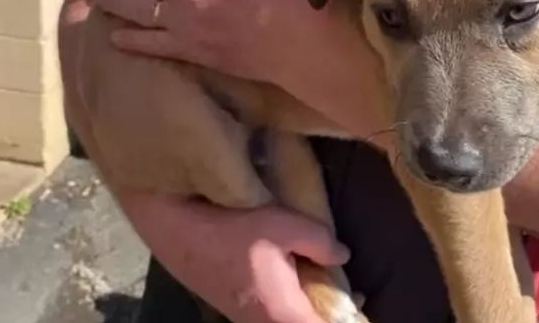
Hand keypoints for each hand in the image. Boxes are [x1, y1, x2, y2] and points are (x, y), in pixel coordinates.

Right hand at [116, 190, 350, 322]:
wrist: (177, 229)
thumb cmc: (231, 228)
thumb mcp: (284, 225)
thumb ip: (321, 242)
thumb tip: (343, 255)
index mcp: (284, 314)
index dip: (346, 321)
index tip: (362, 306)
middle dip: (330, 316)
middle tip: (354, 299)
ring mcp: (247, 321)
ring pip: (288, 322)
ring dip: (309, 312)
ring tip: (333, 291)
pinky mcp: (235, 310)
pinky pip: (273, 317)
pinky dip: (292, 307)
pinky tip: (300, 283)